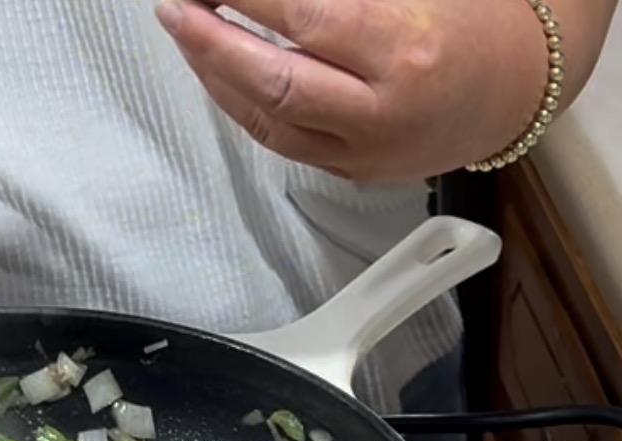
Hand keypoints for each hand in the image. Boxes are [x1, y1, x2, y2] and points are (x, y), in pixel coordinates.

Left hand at [155, 0, 550, 180]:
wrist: (518, 89)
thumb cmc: (473, 21)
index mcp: (406, 50)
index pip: (304, 17)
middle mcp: (381, 111)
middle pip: (273, 80)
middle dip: (210, 42)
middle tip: (176, 5)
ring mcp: (362, 150)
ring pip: (265, 119)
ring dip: (213, 74)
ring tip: (185, 31)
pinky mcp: (349, 171)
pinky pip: (277, 139)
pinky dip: (239, 103)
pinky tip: (217, 71)